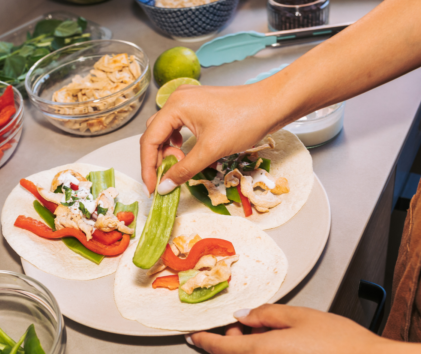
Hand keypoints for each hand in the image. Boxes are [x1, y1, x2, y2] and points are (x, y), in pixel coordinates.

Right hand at [140, 83, 283, 193]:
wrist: (272, 105)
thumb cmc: (244, 121)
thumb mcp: (211, 150)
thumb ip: (184, 170)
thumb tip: (164, 186)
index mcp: (176, 106)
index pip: (149, 140)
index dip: (148, 167)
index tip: (152, 188)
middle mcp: (178, 100)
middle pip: (155, 134)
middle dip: (158, 159)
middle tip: (166, 180)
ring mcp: (189, 101)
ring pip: (167, 131)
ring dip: (169, 152)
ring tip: (180, 165)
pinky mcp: (199, 107)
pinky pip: (179, 127)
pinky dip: (179, 143)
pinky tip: (187, 152)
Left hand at [188, 304, 383, 353]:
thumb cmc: (340, 341)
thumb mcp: (300, 315)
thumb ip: (265, 314)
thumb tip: (243, 317)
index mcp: (263, 353)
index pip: (221, 348)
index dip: (205, 341)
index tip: (193, 336)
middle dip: (233, 340)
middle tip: (246, 321)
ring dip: (250, 350)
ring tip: (272, 331)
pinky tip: (284, 346)